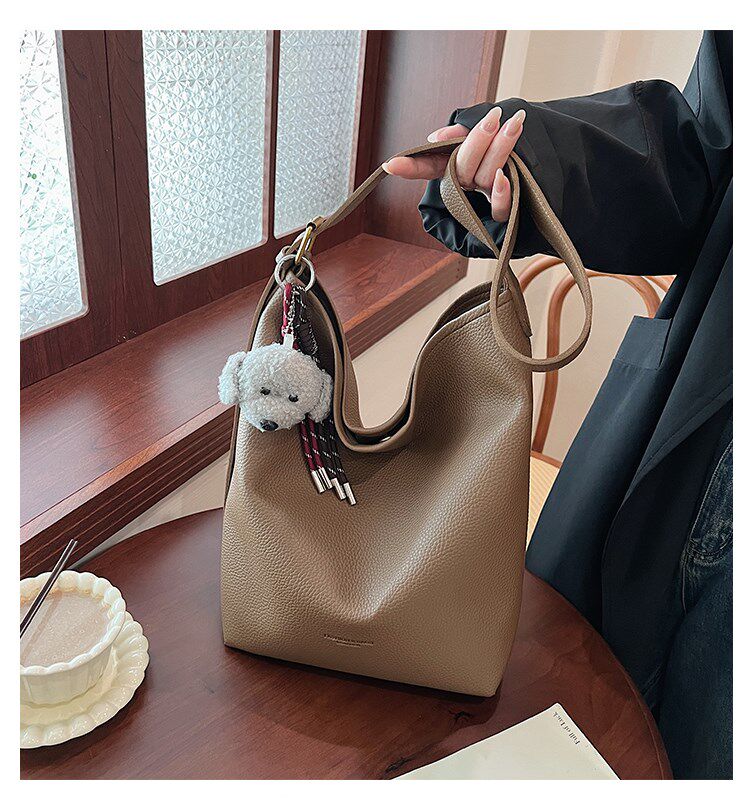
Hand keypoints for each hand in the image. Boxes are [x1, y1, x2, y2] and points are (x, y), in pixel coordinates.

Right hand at [382, 107, 524, 222]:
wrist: (554, 158)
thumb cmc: (514, 141)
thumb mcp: (487, 130)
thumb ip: (462, 132)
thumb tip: (437, 137)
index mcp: (457, 166)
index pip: (430, 165)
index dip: (411, 166)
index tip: (390, 166)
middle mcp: (467, 184)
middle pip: (463, 168)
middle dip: (477, 142)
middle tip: (492, 119)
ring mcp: (485, 197)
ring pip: (485, 177)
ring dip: (500, 151)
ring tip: (515, 122)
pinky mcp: (506, 211)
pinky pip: (500, 209)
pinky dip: (501, 193)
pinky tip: (504, 176)